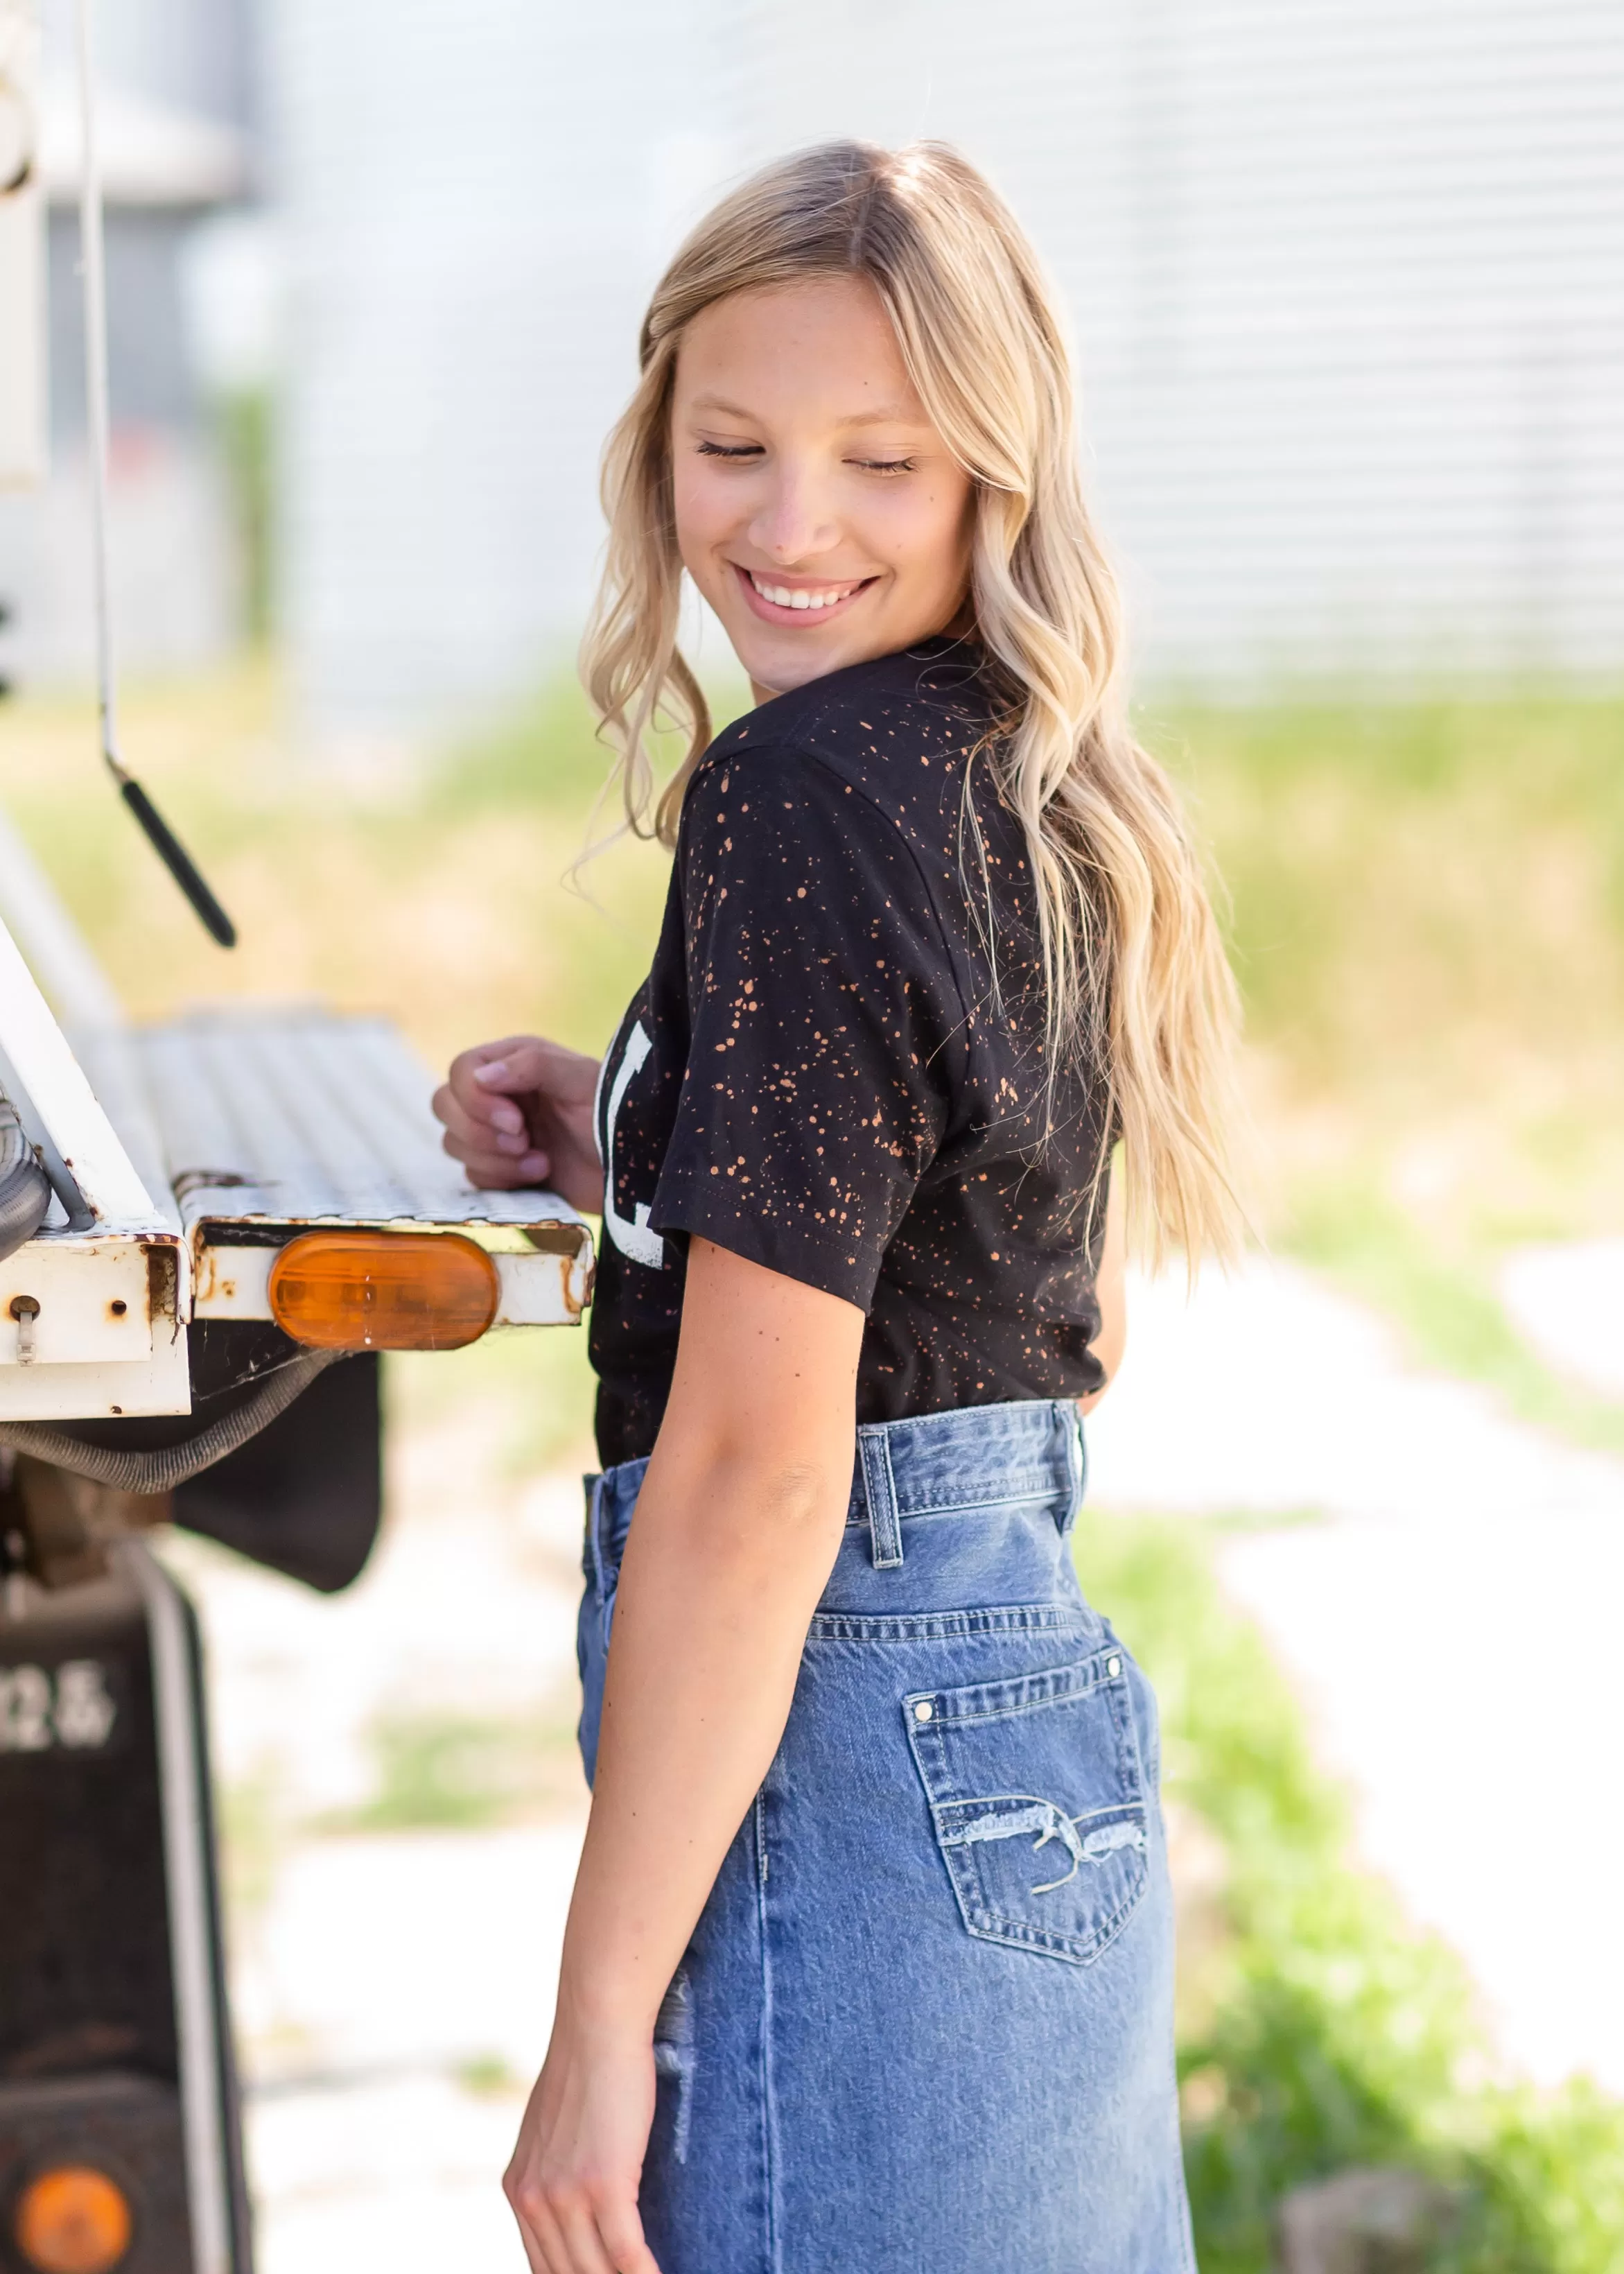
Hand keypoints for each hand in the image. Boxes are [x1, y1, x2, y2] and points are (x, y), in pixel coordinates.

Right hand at [433, 1035, 603, 1213]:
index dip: (477, 1100)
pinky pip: (473, 1175)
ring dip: (495, 1159)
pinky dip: (502, 1180)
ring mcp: (497, 1133)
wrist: (636, 1169)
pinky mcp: (503, 1169)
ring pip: (454, 1143)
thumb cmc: (615, 1116)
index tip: (516, 1121)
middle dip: (479, 1131)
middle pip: (444, 1105)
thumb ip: (532, 1065)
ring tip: (541, 1162)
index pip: (461, 1071)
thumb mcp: (581, 1080)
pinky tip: (541, 1174)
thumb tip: (480, 1076)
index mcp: (514, 1061)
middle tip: (524, 1141)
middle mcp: (499, 1094)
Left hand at [504, 2018, 661, 2273]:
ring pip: (598, 2272)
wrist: (598, 2023)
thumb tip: (578, 2201)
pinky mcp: (602, 2184)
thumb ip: (556, 2169)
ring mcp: (565, 2195)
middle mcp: (534, 2200)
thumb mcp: (555, 2127)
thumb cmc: (589, 2065)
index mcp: (520, 2189)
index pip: (544, 2267)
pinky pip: (627, 2254)